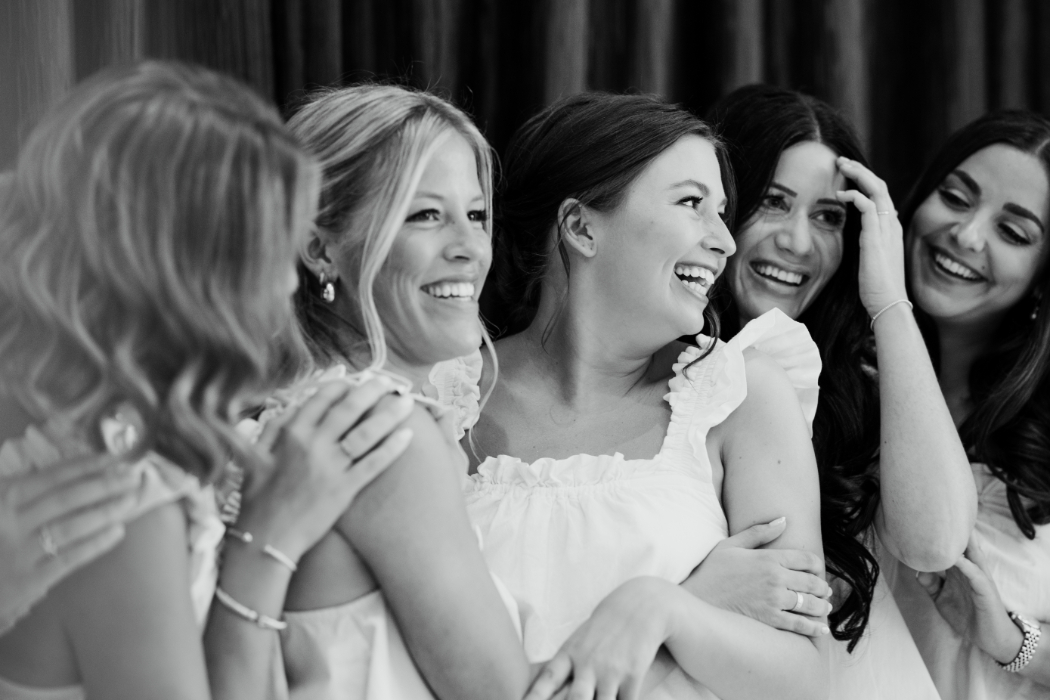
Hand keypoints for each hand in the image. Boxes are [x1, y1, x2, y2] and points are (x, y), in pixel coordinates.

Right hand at [0, 456, 139, 633]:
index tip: (115, 456)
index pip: (50, 476)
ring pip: (72, 525)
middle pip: (67, 497)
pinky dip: (96, 543)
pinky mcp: (27, 581)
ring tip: (132, 498)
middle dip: (105, 484)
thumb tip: (64, 470)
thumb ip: (18, 487)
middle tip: (134, 474)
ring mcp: (18, 551)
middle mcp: (8, 520)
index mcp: (1, 496)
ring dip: (107, 510)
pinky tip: (117, 531)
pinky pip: (69, 557)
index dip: (86, 465)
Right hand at [236, 377, 414, 561]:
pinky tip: (407, 436)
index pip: (322, 398)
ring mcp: (331, 466)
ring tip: (406, 402)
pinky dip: (392, 448)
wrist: (266, 536)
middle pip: (349, 409)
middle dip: (371, 391)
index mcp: (291, 433)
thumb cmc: (259, 496)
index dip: (342, 386)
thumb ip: (276, 427)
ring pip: (366, 432)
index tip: (355, 381)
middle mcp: (313, 444)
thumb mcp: (256, 454)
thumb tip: (294, 406)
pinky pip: (373, 463)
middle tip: (387, 383)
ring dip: (389, 414)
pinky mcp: (345, 489)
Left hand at [525, 577, 675, 699]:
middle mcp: (588, 662)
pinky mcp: (634, 675)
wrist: (639, 606)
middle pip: (575, 699)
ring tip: (594, 699)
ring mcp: (611, 670)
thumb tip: (544, 693)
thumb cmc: (602, 630)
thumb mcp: (577, 642)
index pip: (548, 679)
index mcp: (569, 653)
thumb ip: (563, 669)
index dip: (535, 696)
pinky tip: (617, 699)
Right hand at [681, 517, 831, 636]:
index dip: (817, 565)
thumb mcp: (732, 544)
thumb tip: (784, 520)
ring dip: (822, 606)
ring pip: (809, 604)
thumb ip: (759, 532)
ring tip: (825, 608)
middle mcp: (775, 578)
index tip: (818, 570)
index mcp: (768, 557)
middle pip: (811, 582)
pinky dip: (814, 628)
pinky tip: (821, 629)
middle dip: (822, 587)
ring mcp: (773, 600)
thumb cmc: (712, 570)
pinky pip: (799, 624)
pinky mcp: (769, 619)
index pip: (805, 559)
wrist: (697, 597)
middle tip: (826, 591)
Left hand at [835, 157, 908, 315]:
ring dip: (859, 175)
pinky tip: (842, 195)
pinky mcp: (877, 238)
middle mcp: (892, 225)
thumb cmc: (877, 286)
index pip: (880, 195)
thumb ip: (868, 242)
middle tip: (842, 161)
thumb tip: (860, 234)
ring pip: (878, 190)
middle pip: (880, 186)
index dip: (865, 180)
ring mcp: (886, 230)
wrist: (888, 304)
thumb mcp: (871, 258)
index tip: (846, 173)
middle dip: (861, 170)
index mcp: (890, 228)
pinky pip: (870, 208)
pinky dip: (856, 196)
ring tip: (841, 166)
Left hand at [916, 533, 1023, 663]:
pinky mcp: (985, 589)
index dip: (939, 535)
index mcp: (959, 570)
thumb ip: (930, 583)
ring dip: (961, 542)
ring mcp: (979, 577)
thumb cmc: (967, 616)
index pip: (949, 548)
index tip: (923, 521)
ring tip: (948, 526)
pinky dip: (966, 565)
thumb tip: (917, 570)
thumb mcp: (941, 599)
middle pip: (962, 545)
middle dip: (952, 530)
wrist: (989, 638)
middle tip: (938, 512)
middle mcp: (969, 569)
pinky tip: (956, 558)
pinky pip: (976, 574)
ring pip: (971, 554)